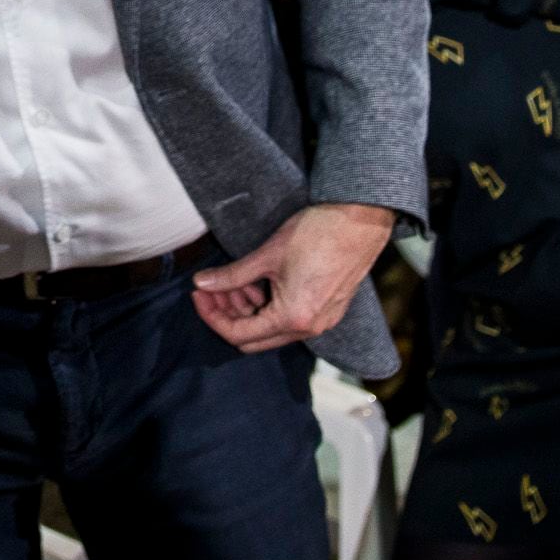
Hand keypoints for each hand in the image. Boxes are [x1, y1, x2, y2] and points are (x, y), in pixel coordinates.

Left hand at [191, 203, 392, 354]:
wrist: (360, 221)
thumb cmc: (317, 233)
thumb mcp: (267, 255)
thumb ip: (231, 275)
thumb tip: (202, 283)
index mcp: (292, 318)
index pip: (239, 334)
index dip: (212, 316)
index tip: (199, 294)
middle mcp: (309, 328)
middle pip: (254, 338)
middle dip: (228, 315)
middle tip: (211, 289)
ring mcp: (322, 321)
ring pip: (272, 329)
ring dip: (248, 310)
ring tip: (234, 281)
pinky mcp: (329, 310)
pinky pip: (290, 320)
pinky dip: (269, 306)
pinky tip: (257, 282)